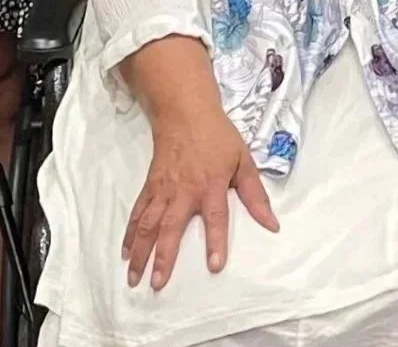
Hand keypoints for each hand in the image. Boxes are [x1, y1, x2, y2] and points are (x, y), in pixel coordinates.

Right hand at [122, 105, 277, 289]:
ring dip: (140, 252)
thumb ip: (256, 194)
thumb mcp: (243, 160)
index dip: (216, 241)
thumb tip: (272, 224)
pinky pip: (138, 212)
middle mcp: (184, 191)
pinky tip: (125, 252)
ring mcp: (163, 189)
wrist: (186, 112)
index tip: (214, 266)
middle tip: (157, 284)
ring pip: (148, 224)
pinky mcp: (150, 186)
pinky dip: (130, 233)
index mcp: (211, 185)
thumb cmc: (218, 137)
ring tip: (133, 278)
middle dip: (163, 257)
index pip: (215, 217)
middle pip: (171, 227)